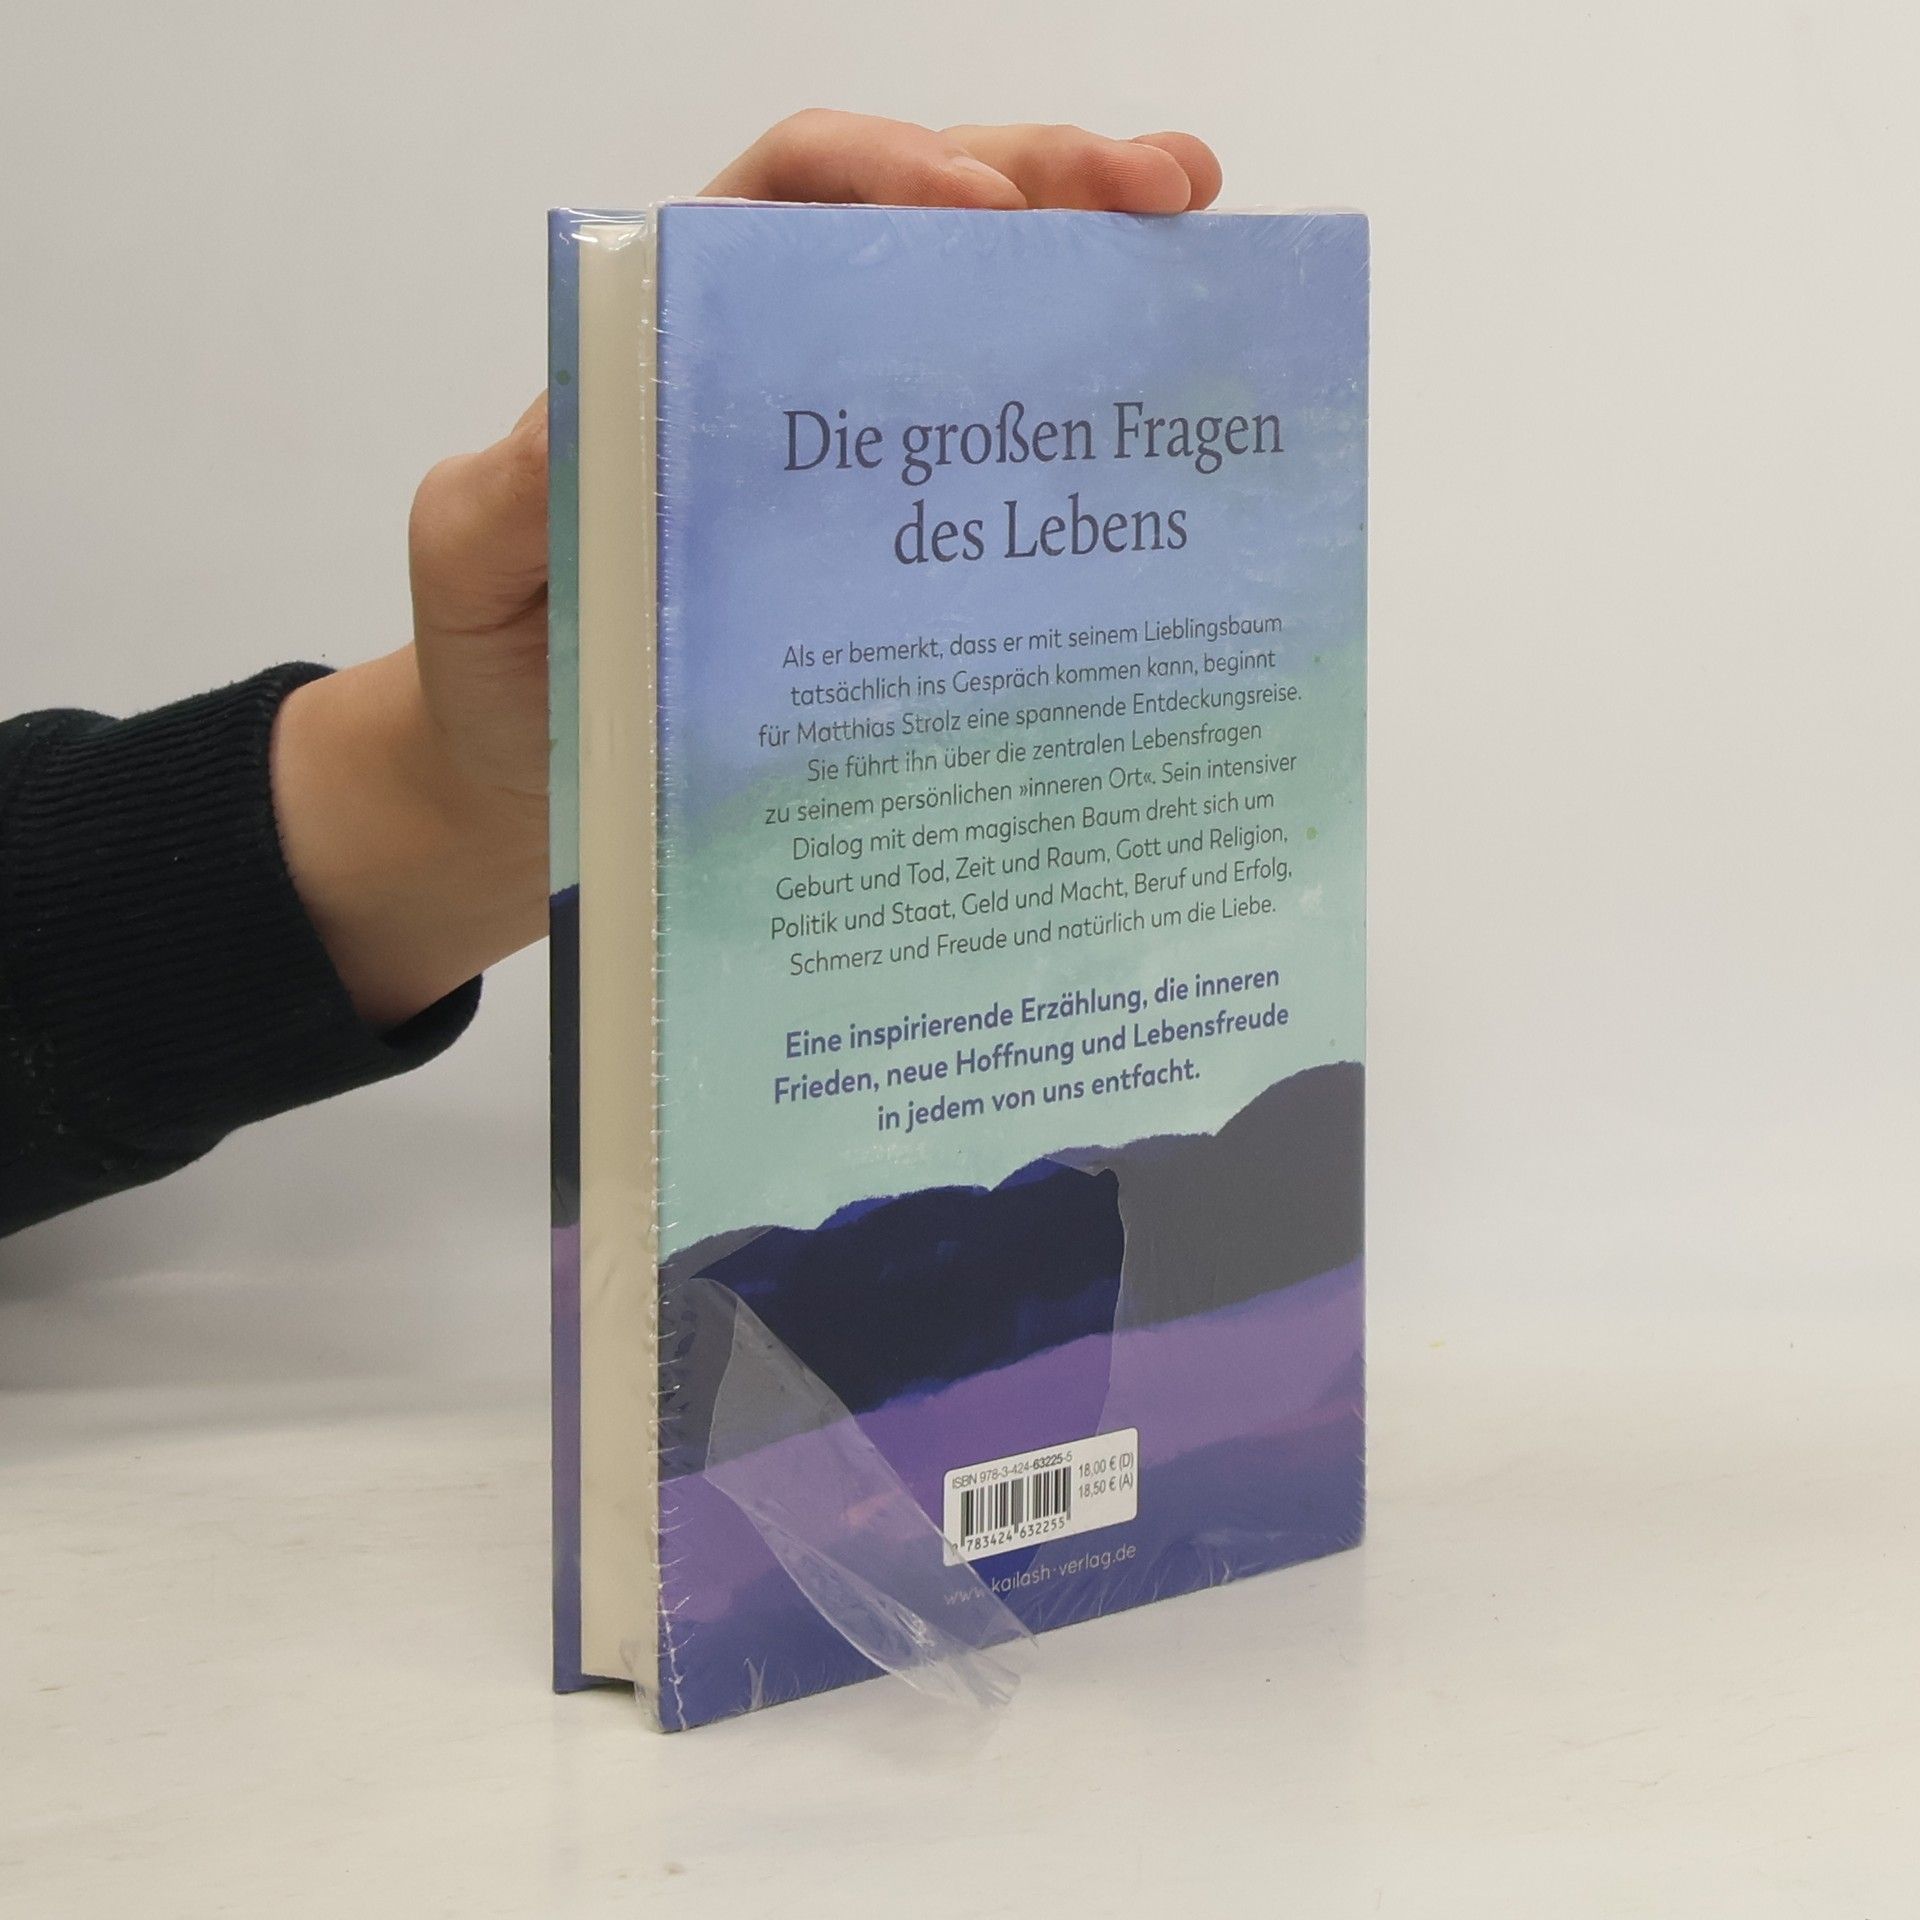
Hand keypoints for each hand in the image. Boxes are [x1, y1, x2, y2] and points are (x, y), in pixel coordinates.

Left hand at [272, 114, 1220, 1030]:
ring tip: (1190, 242)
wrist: (527, 797)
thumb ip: (512, 493)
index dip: (887, 178)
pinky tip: (1153, 421)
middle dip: (1042, 185)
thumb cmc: (497, 669)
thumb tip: (600, 422)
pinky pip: (988, 476)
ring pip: (972, 328)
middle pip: (914, 233)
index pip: (784, 203)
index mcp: (675, 345)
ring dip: (1087, 270)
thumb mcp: (477, 568)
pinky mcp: (890, 561)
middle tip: (1158, 194)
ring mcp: (846, 471)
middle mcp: (776, 382)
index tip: (981, 208)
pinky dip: (1074, 430)